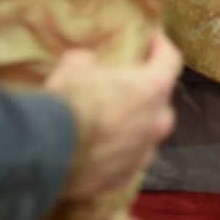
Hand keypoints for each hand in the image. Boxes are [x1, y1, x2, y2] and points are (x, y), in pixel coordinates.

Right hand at [46, 30, 182, 199]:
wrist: (49, 153)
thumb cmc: (69, 102)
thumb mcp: (74, 66)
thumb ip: (87, 61)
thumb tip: (86, 63)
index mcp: (152, 89)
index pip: (171, 60)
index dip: (162, 47)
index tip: (153, 41)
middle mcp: (156, 123)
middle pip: (161, 103)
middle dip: (147, 94)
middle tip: (125, 87)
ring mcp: (143, 154)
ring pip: (146, 136)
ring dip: (134, 127)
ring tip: (110, 122)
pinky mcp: (125, 178)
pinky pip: (128, 161)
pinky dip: (118, 154)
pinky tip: (99, 150)